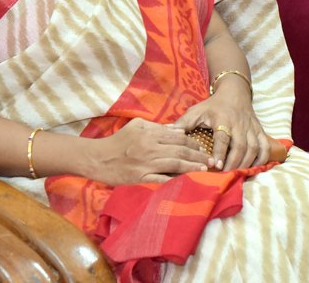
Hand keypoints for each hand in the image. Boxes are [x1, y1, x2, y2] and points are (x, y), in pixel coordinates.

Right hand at [89, 118, 211, 184]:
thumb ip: (157, 127)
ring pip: (174, 164)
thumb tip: (178, 130)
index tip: (203, 147)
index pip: (178, 137)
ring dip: (192, 167)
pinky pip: (161, 179)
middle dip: (198, 155)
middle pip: (180, 150)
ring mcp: (145, 164)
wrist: (97, 158)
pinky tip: (186, 181)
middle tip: (210, 159)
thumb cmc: (118, 141)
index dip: (193, 142)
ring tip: (204, 169)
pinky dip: (174, 180)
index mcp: (150, 134)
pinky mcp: (140, 178)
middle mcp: (150, 148)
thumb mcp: (136, 126)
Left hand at [174, 87, 272, 171]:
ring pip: (254, 148)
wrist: (235, 92)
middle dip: (234, 162)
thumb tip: (165, 133)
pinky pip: (265, 146)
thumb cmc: (212, 105)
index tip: (217, 165)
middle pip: (241, 146)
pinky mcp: (259, 131)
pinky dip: (263, 158)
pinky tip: (255, 168)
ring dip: (247, 163)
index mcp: (223, 119)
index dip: (222, 151)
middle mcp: (239, 124)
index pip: (224, 137)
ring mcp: (251, 128)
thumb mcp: (196, 111)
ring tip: (237, 175)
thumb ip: (182, 124)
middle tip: (226, 176)